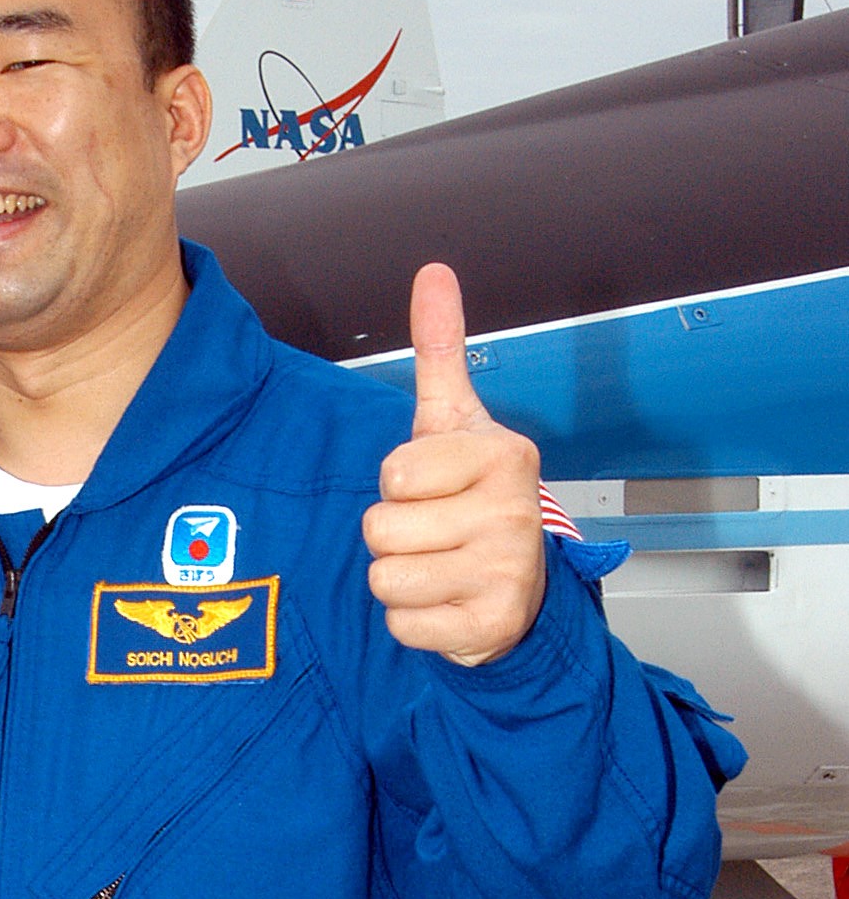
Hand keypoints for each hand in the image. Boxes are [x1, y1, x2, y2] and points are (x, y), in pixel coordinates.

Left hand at [362, 263, 546, 665]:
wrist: (517, 590)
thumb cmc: (473, 501)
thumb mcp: (455, 425)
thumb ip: (441, 352)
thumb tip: (433, 272)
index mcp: (504, 454)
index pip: (394, 472)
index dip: (397, 486)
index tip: (432, 489)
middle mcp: (514, 511)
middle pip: (381, 529)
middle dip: (392, 537)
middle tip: (433, 535)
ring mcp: (507, 571)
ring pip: (386, 580)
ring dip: (398, 581)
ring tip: (438, 568)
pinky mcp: (490, 626)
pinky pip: (402, 625)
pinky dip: (412, 623)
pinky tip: (445, 605)